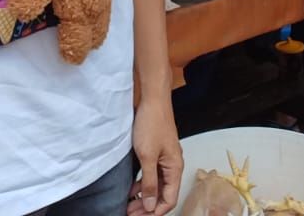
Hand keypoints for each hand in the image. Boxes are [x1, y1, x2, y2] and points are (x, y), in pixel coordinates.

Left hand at [127, 93, 180, 215]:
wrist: (152, 100)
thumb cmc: (152, 123)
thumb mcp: (147, 156)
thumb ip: (149, 182)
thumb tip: (150, 204)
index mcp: (175, 168)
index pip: (169, 199)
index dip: (154, 212)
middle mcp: (172, 165)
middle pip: (163, 194)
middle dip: (147, 206)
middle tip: (130, 213)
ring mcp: (165, 159)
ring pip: (156, 185)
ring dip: (144, 196)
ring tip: (128, 204)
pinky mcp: (157, 153)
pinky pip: (152, 175)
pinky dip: (142, 184)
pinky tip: (131, 188)